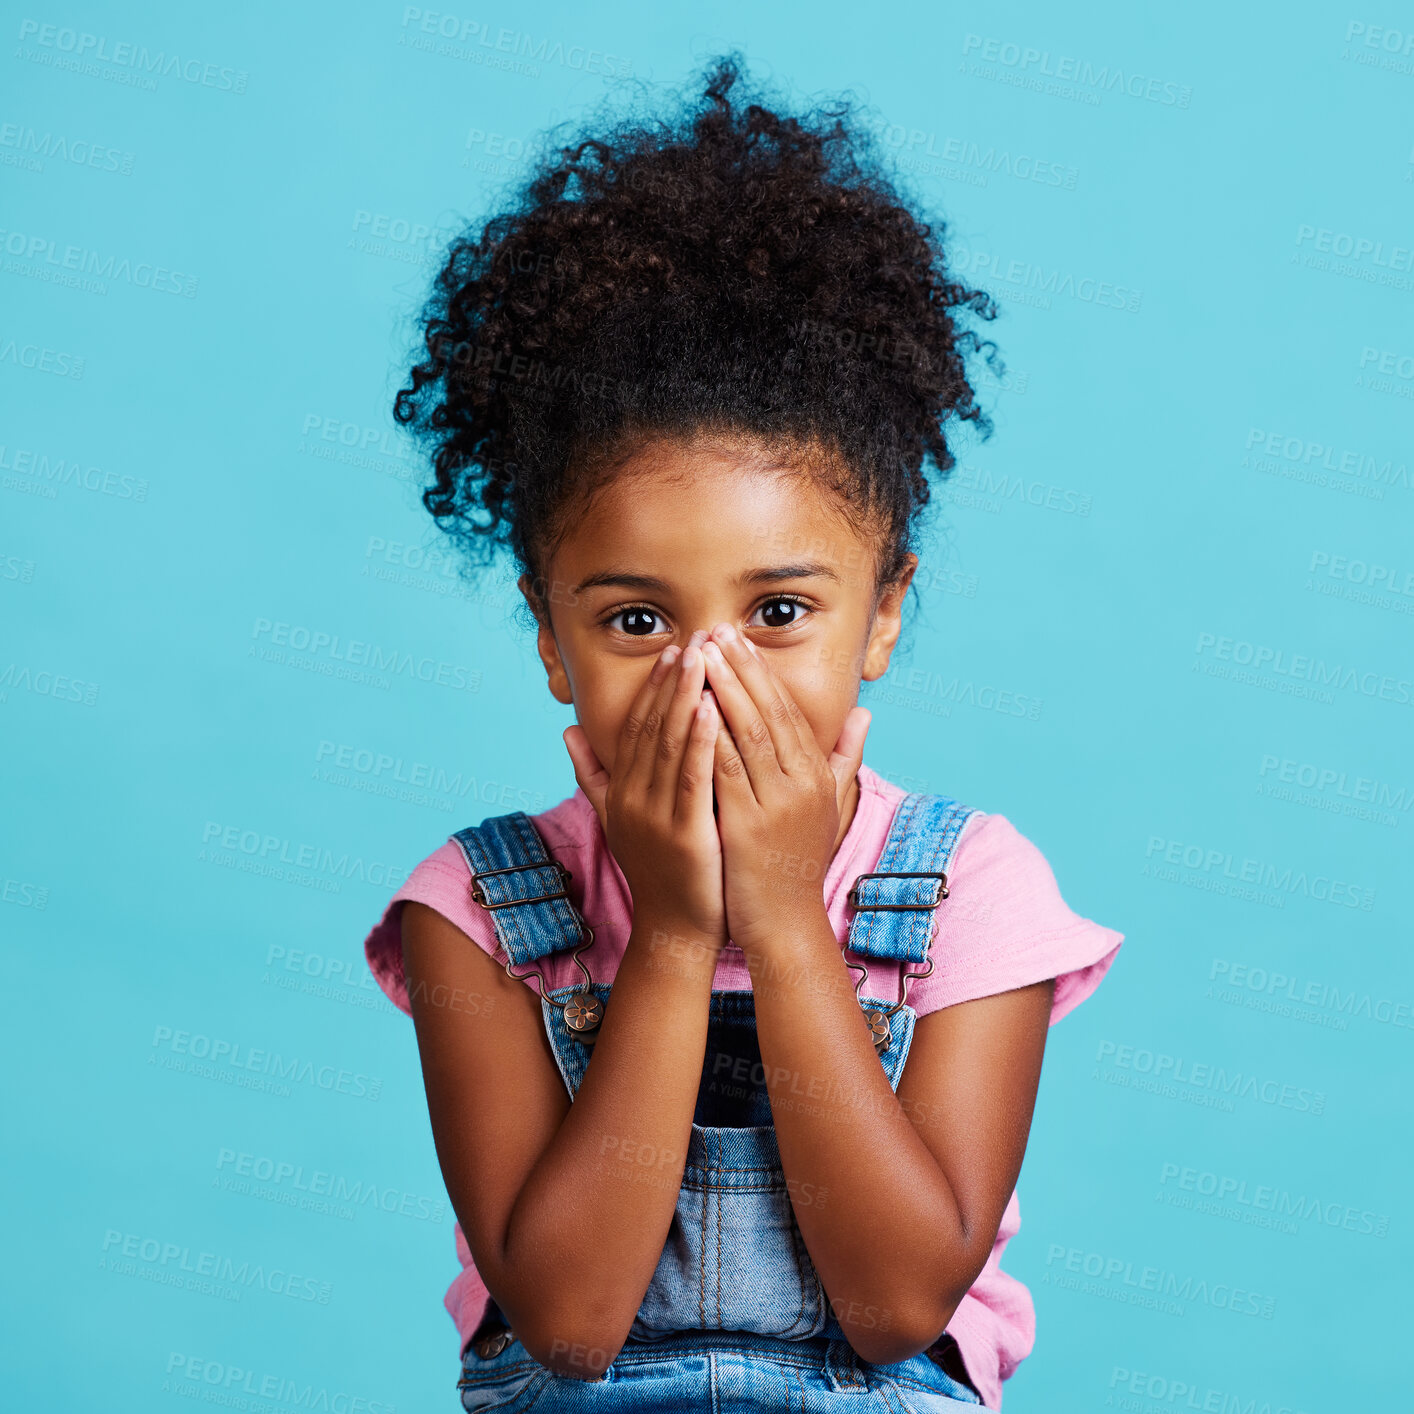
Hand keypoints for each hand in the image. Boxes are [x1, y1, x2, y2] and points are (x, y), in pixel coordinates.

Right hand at [563, 631, 728, 948]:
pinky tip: (712, 708)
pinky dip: (700, 740)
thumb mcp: (618, 820)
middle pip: (651, 727)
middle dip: (672, 682)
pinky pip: (691, 778)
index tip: (672, 653)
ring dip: (685, 697)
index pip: (635, 728)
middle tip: (692, 640)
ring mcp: (654, 816)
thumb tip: (567, 732)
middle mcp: (631, 799)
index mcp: (621, 793)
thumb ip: (593, 775)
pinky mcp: (683, 833)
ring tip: (703, 658)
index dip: (652, 689)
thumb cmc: (658, 873)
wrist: (675, 932)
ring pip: (669, 745)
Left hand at [700, 624, 869, 949]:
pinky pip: (725, 769)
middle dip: (739, 667)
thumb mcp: (829, 808)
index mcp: (817, 775)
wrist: (786, 926)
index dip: (761, 672)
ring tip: (699, 654)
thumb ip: (845, 759)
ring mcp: (777, 804)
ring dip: (721, 688)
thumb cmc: (799, 866)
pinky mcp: (748, 825)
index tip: (737, 639)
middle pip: (767, 711)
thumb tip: (864, 714)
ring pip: (746, 731)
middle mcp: (802, 783)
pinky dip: (708, 733)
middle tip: (714, 630)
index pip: (787, 709)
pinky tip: (691, 706)